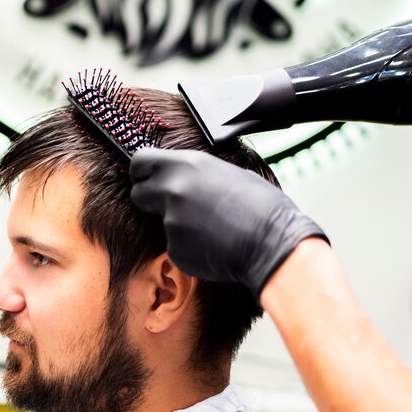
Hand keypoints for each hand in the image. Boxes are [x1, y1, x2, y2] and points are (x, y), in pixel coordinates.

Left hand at [129, 148, 327, 298]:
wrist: (271, 242)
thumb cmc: (261, 205)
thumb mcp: (228, 173)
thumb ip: (197, 174)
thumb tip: (187, 177)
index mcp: (186, 165)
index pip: (140, 161)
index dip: (141, 172)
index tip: (145, 178)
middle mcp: (173, 190)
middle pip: (139, 193)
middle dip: (150, 200)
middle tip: (173, 206)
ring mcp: (171, 222)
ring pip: (161, 223)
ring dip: (177, 225)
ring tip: (211, 227)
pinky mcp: (175, 249)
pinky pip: (174, 246)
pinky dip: (188, 246)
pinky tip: (213, 244)